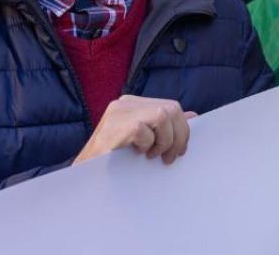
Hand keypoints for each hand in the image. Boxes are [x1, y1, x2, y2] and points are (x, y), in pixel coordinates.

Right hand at [74, 95, 195, 164]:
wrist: (85, 175)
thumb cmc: (113, 161)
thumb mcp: (143, 141)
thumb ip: (164, 127)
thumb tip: (194, 116)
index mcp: (133, 104)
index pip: (171, 107)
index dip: (182, 130)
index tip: (179, 151)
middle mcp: (125, 103)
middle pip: (171, 109)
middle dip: (178, 136)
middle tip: (169, 157)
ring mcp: (119, 112)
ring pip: (163, 115)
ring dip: (164, 141)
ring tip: (152, 155)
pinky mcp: (115, 125)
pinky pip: (145, 130)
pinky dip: (147, 144)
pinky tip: (138, 154)